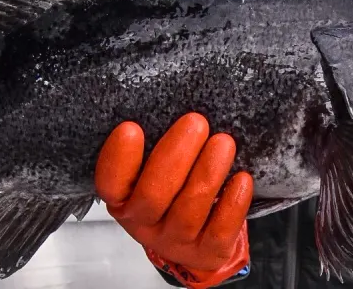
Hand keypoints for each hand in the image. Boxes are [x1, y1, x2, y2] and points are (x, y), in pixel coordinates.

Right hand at [94, 113, 253, 288]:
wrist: (197, 238)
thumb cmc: (175, 189)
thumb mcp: (156, 169)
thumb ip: (158, 146)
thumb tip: (175, 97)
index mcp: (123, 199)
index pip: (110, 183)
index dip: (118, 158)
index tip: (131, 127)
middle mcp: (144, 223)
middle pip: (152, 195)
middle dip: (175, 156)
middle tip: (196, 122)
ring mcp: (175, 241)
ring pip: (188, 211)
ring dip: (207, 174)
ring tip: (224, 142)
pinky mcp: (206, 253)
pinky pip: (219, 232)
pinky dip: (232, 204)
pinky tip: (242, 178)